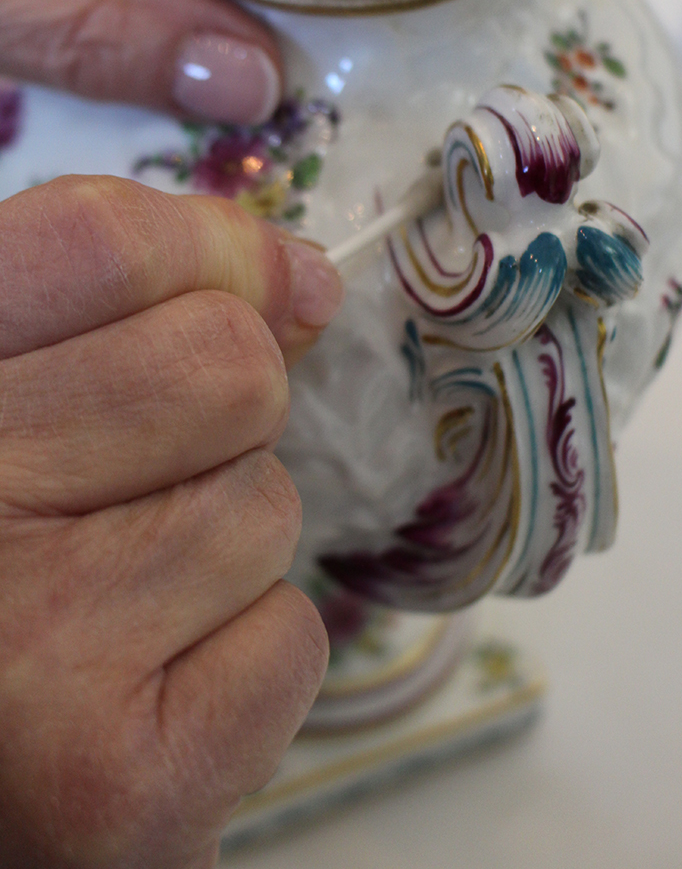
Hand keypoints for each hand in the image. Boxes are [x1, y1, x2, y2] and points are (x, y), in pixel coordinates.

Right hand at [0, 175, 343, 867]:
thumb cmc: (0, 554)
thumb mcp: (16, 398)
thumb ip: (124, 308)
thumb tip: (301, 277)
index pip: (104, 242)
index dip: (214, 252)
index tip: (266, 287)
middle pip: (229, 367)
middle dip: (227, 415)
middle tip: (134, 484)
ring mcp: (30, 654)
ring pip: (267, 506)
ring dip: (226, 543)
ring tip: (120, 602)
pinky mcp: (119, 789)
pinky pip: (291, 640)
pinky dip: (247, 657)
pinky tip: (149, 691)